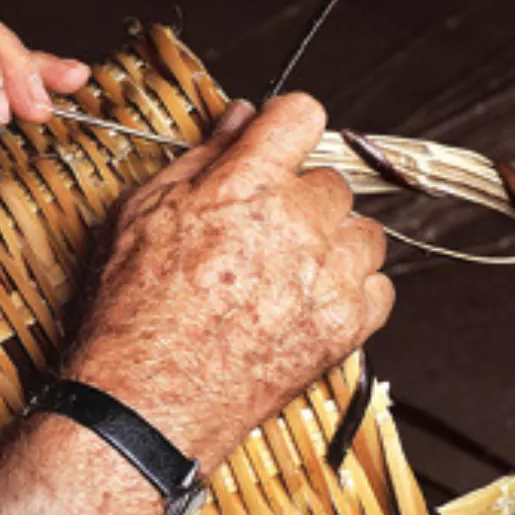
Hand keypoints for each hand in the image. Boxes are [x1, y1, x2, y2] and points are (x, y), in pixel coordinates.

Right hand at [65, 95, 393, 468]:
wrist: (149, 399)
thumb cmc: (134, 311)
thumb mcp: (142, 213)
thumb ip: (202, 157)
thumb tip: (241, 116)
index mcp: (246, 185)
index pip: (303, 115)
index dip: (291, 126)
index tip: (283, 141)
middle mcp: (298, 224)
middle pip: (333, 184)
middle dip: (304, 201)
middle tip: (267, 234)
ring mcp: (330, 276)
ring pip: (365, 234)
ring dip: (337, 246)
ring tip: (292, 273)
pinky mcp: (349, 323)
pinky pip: (379, 288)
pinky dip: (354, 294)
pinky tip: (312, 304)